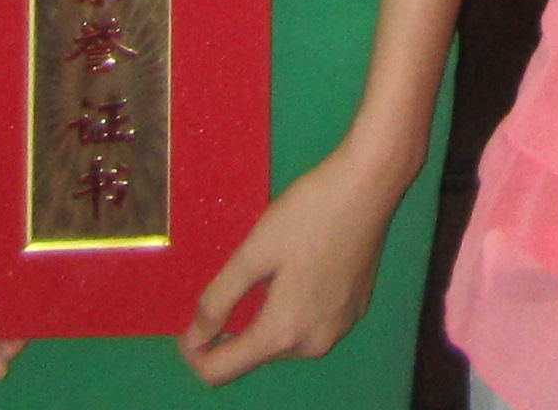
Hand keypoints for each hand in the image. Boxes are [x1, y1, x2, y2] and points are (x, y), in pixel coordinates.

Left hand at [179, 137, 412, 381]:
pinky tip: (296, 268)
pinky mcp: (353, 312)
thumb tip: (194, 336)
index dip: (194, 351)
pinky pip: (308, 325)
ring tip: (266, 269)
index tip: (188, 321)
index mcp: (282, 333)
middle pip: (254, 354)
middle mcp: (313, 344)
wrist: (369, 185)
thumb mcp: (253, 251)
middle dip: (233, 328)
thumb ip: (218, 299)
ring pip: (282, 340)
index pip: (220, 371)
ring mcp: (338, 330)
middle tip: (231, 280)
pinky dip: (291, 308)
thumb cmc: (308, 213)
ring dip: (263, 316)